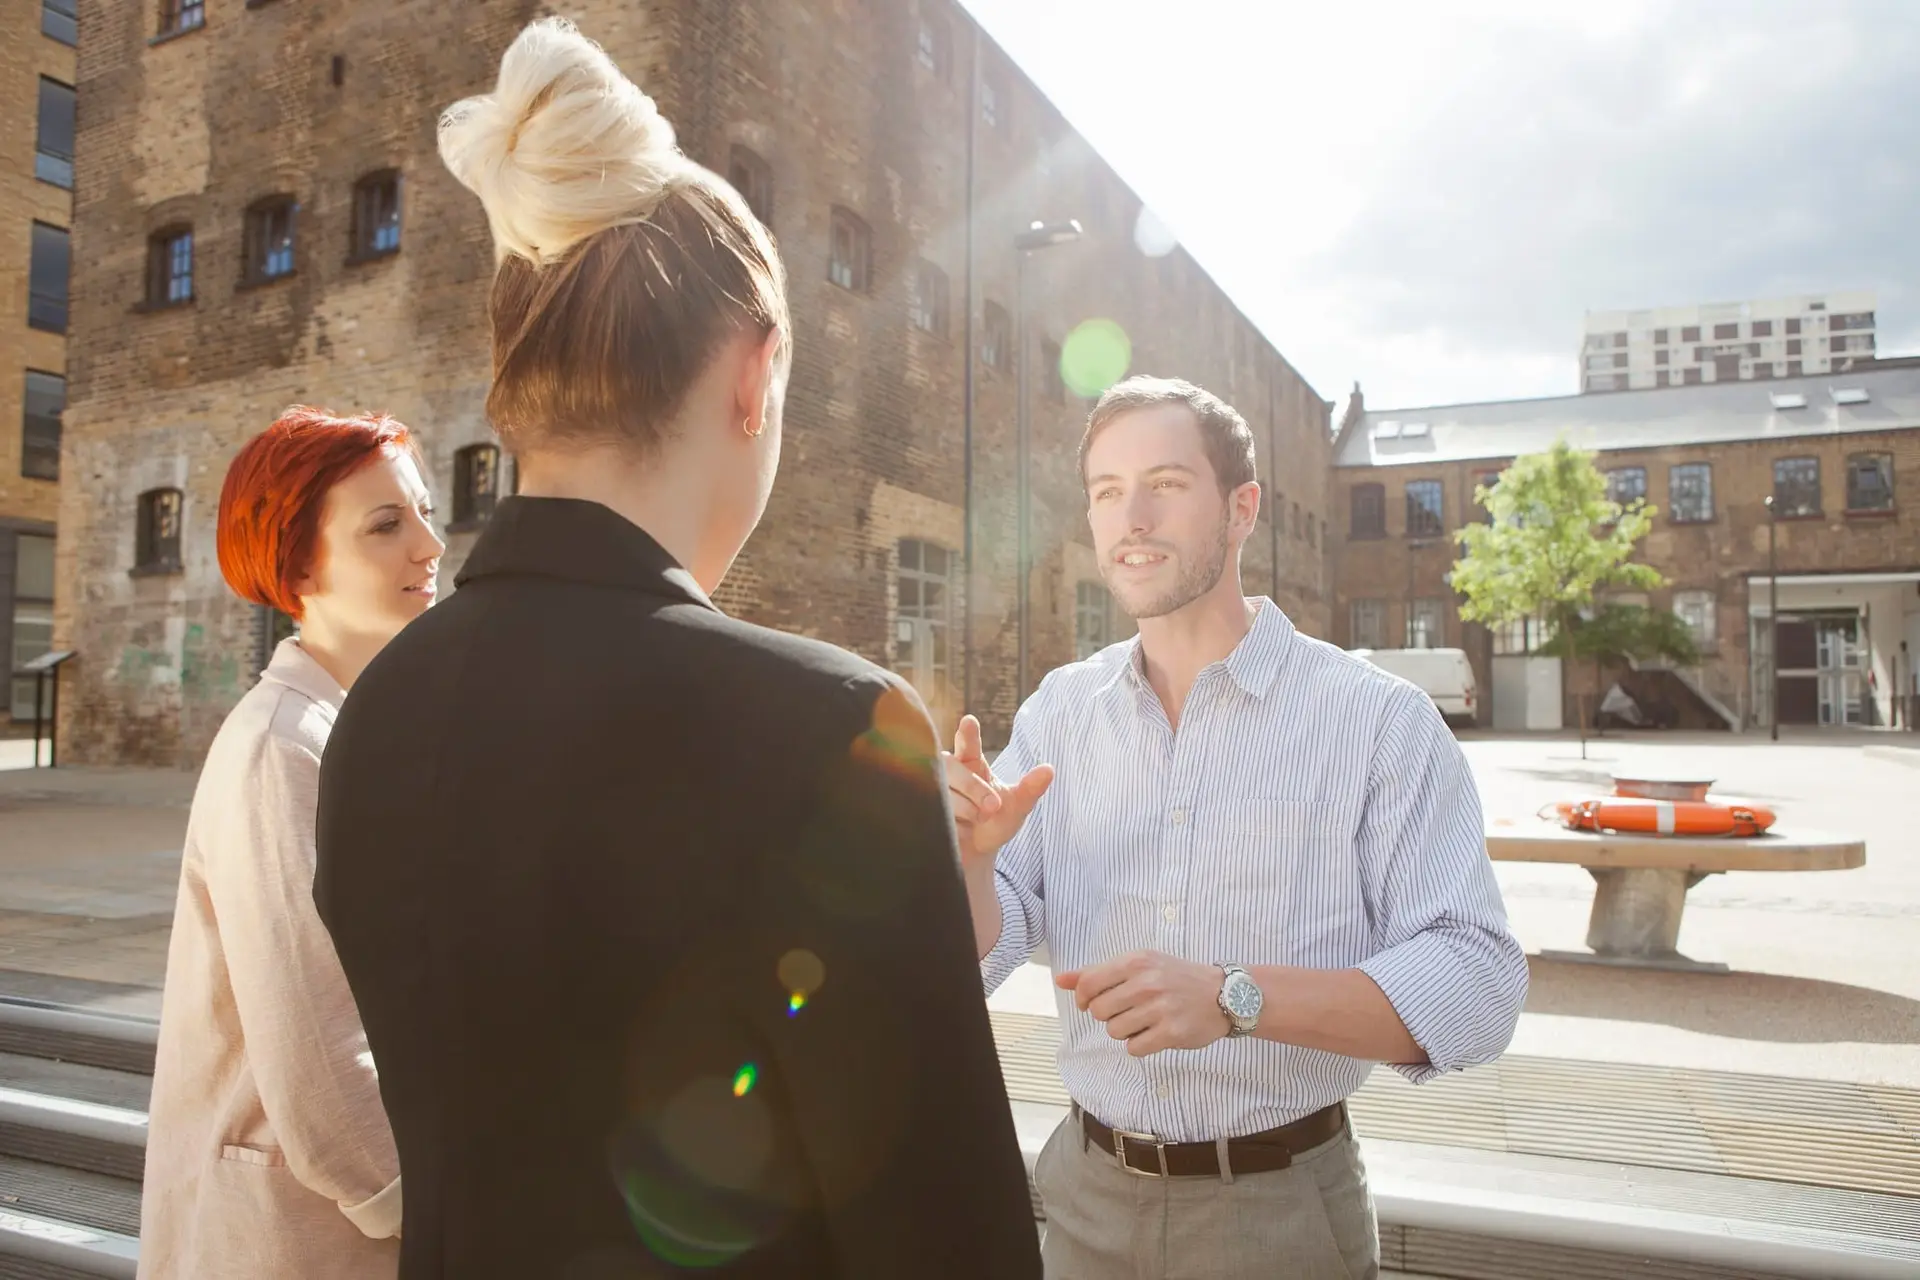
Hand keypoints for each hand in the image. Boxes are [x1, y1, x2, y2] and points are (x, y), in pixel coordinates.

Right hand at [943, 715, 1052, 869]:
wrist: (975, 856)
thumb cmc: (994, 825)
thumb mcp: (1017, 807)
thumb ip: (1030, 789)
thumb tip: (1049, 769)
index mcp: (972, 764)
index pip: (967, 744)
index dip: (967, 733)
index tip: (969, 721)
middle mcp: (949, 773)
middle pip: (951, 766)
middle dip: (973, 786)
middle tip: (993, 806)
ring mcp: (933, 791)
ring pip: (942, 790)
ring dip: (965, 809)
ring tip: (977, 821)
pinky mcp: (922, 810)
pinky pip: (929, 809)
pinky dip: (949, 820)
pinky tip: (957, 828)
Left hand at [1057, 951, 1231, 1055]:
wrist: (1224, 994)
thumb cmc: (1175, 977)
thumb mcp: (1139, 964)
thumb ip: (1097, 973)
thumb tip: (1060, 980)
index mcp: (1136, 962)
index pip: (1088, 984)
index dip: (1084, 998)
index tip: (1092, 1003)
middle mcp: (1146, 983)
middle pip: (1100, 1012)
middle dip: (1109, 1015)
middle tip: (1129, 1010)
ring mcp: (1159, 1008)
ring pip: (1115, 1032)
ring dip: (1125, 1031)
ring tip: (1144, 1021)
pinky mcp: (1171, 1033)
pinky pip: (1134, 1048)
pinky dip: (1140, 1044)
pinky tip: (1154, 1033)